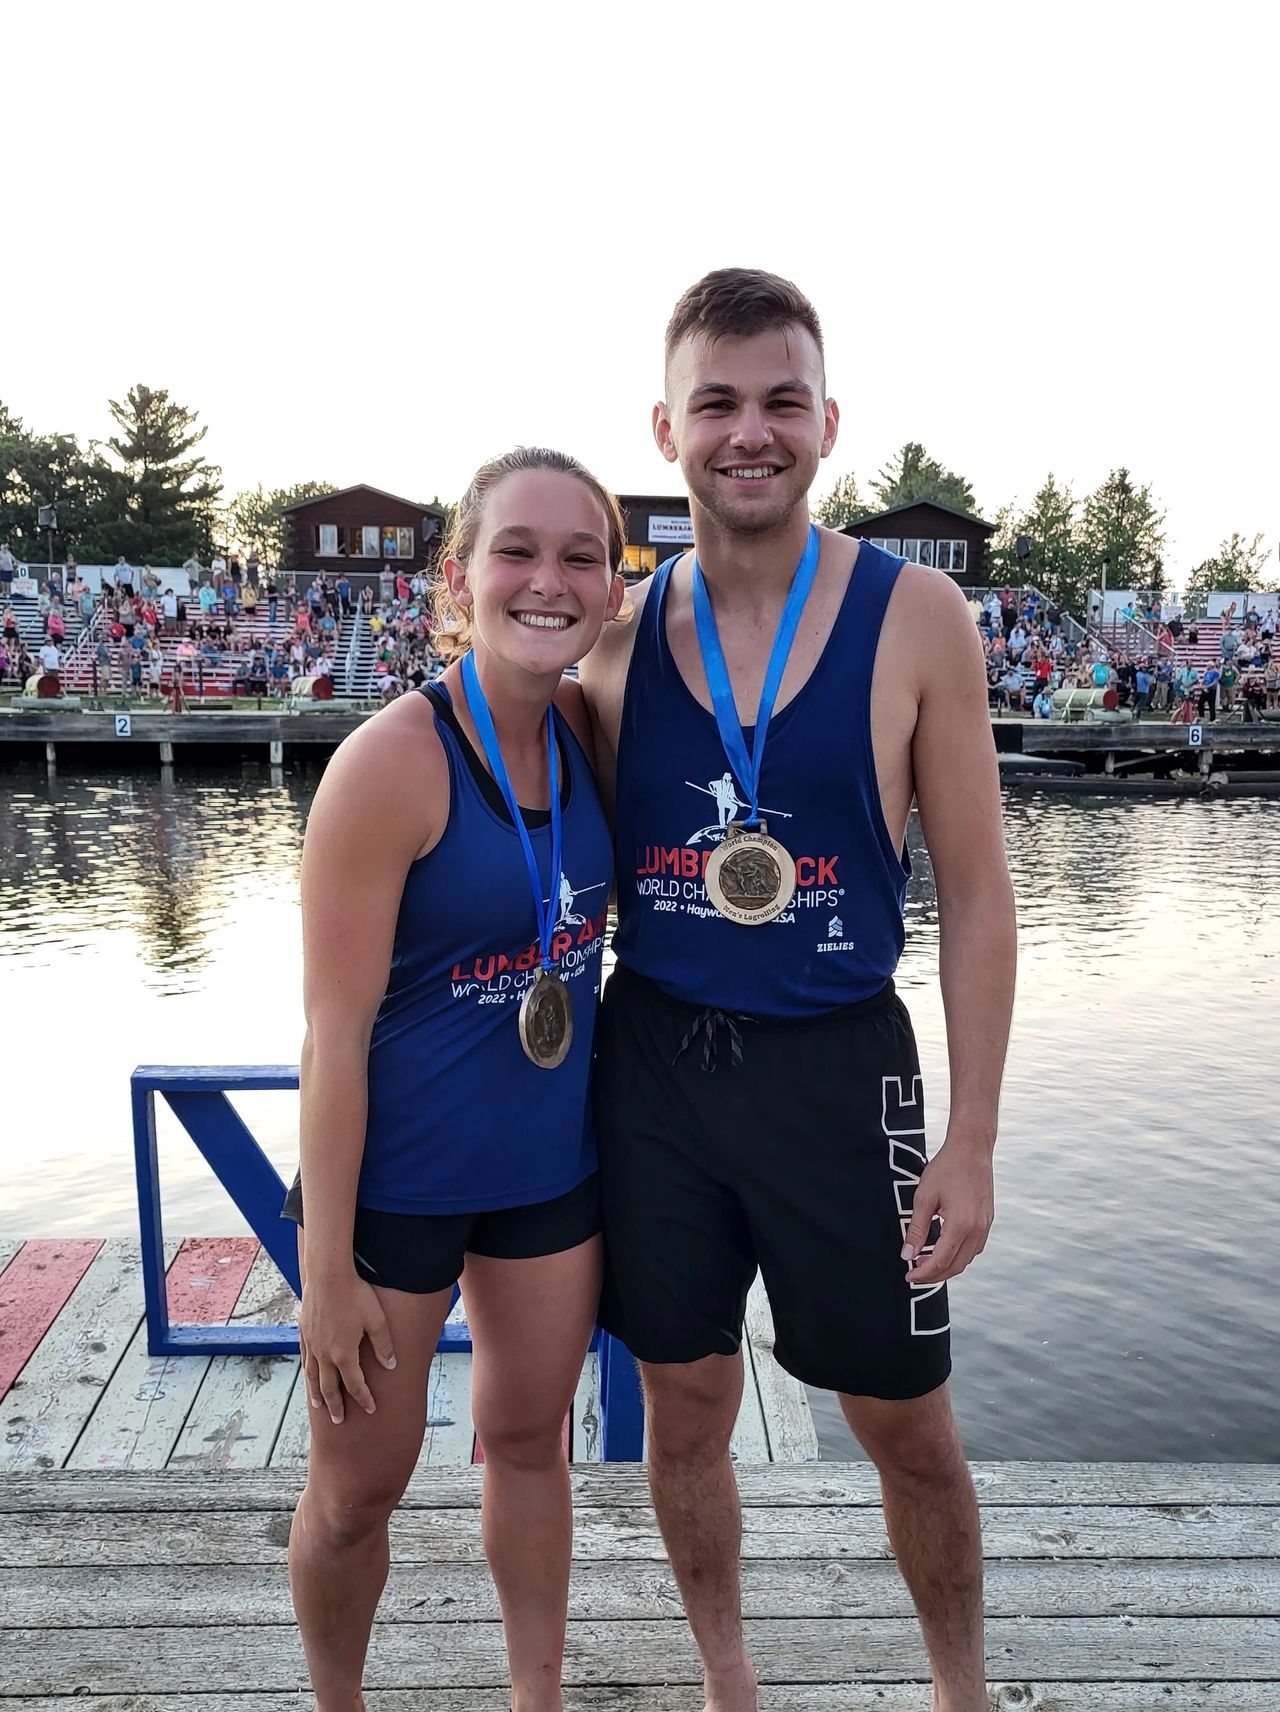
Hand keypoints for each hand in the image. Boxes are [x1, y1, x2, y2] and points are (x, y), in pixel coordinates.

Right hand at [299, 1274, 396, 1424]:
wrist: (328, 1274)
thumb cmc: (356, 1294)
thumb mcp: (377, 1320)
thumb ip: (383, 1345)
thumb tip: (391, 1366)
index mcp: (344, 1354)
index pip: (355, 1384)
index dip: (363, 1398)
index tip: (370, 1409)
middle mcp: (325, 1354)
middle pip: (330, 1388)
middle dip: (336, 1406)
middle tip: (339, 1421)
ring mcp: (312, 1344)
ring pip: (314, 1376)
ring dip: (317, 1394)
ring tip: (319, 1407)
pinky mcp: (305, 1332)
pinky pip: (306, 1359)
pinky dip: (308, 1372)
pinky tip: (309, 1376)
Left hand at [900, 1136, 994, 1286]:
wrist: (972, 1148)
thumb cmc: (946, 1168)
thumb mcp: (924, 1197)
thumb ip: (916, 1229)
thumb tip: (907, 1254)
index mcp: (960, 1225)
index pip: (940, 1261)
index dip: (923, 1273)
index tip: (909, 1276)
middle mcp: (977, 1230)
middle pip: (955, 1266)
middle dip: (934, 1275)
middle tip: (915, 1274)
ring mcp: (985, 1226)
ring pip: (967, 1259)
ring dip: (947, 1266)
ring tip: (926, 1262)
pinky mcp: (988, 1220)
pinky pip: (974, 1247)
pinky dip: (959, 1254)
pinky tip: (944, 1249)